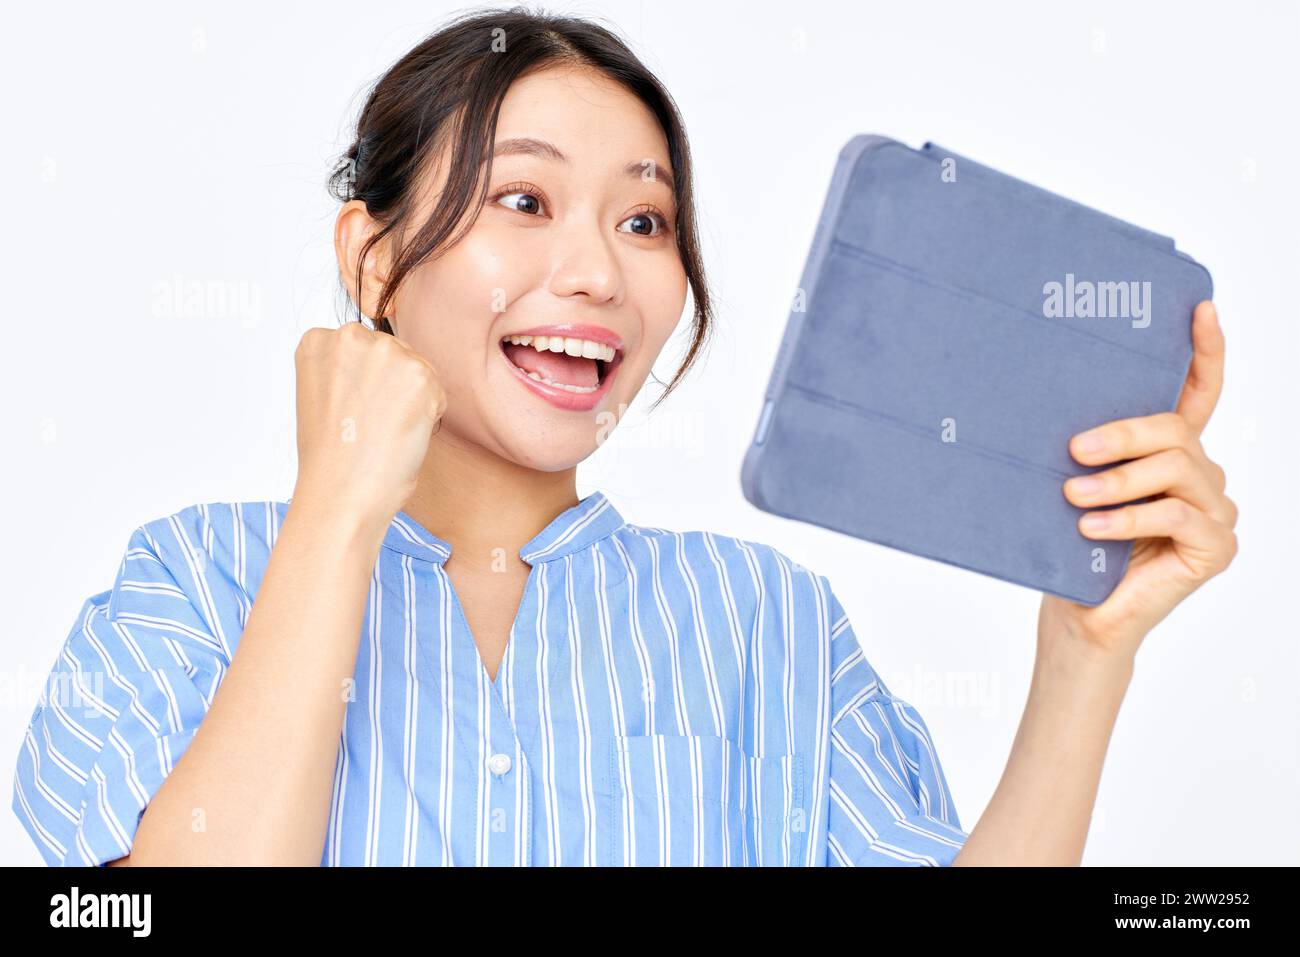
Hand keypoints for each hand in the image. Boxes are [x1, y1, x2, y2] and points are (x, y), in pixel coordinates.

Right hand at [292, 322, 446, 527]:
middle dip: (392, 387)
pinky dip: (428, 417)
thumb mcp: (322, 395)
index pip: (363, 348)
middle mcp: (350, 337)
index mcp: (318, 340)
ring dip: (412, 401)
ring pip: (417, 372)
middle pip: (394, 353)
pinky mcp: (419, 375)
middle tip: (370, 424)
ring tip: (383, 430)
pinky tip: (401, 435)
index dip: (365, 384)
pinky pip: (438, 393)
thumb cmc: (331, 456)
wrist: (341, 493)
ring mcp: (386, 352)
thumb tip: (382, 366)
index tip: (350, 410)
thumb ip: (347, 369)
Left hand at [1039, 301, 1237, 662]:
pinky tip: (1091, 529)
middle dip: (1123, 434)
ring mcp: (1215, 511)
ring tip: (1073, 497)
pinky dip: (1128, 519)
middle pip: (1176, 429)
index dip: (1204, 350)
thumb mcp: (1077, 484)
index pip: (1199, 392)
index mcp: (1170, 454)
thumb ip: (1089, 449)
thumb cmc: (1072, 548)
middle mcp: (1202, 475)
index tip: (1199, 308)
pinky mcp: (1216, 546)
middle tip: (1074, 451)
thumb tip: (1061, 414)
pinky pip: (1175, 513)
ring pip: (1175, 468)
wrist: (1078, 616)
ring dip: (1117, 482)